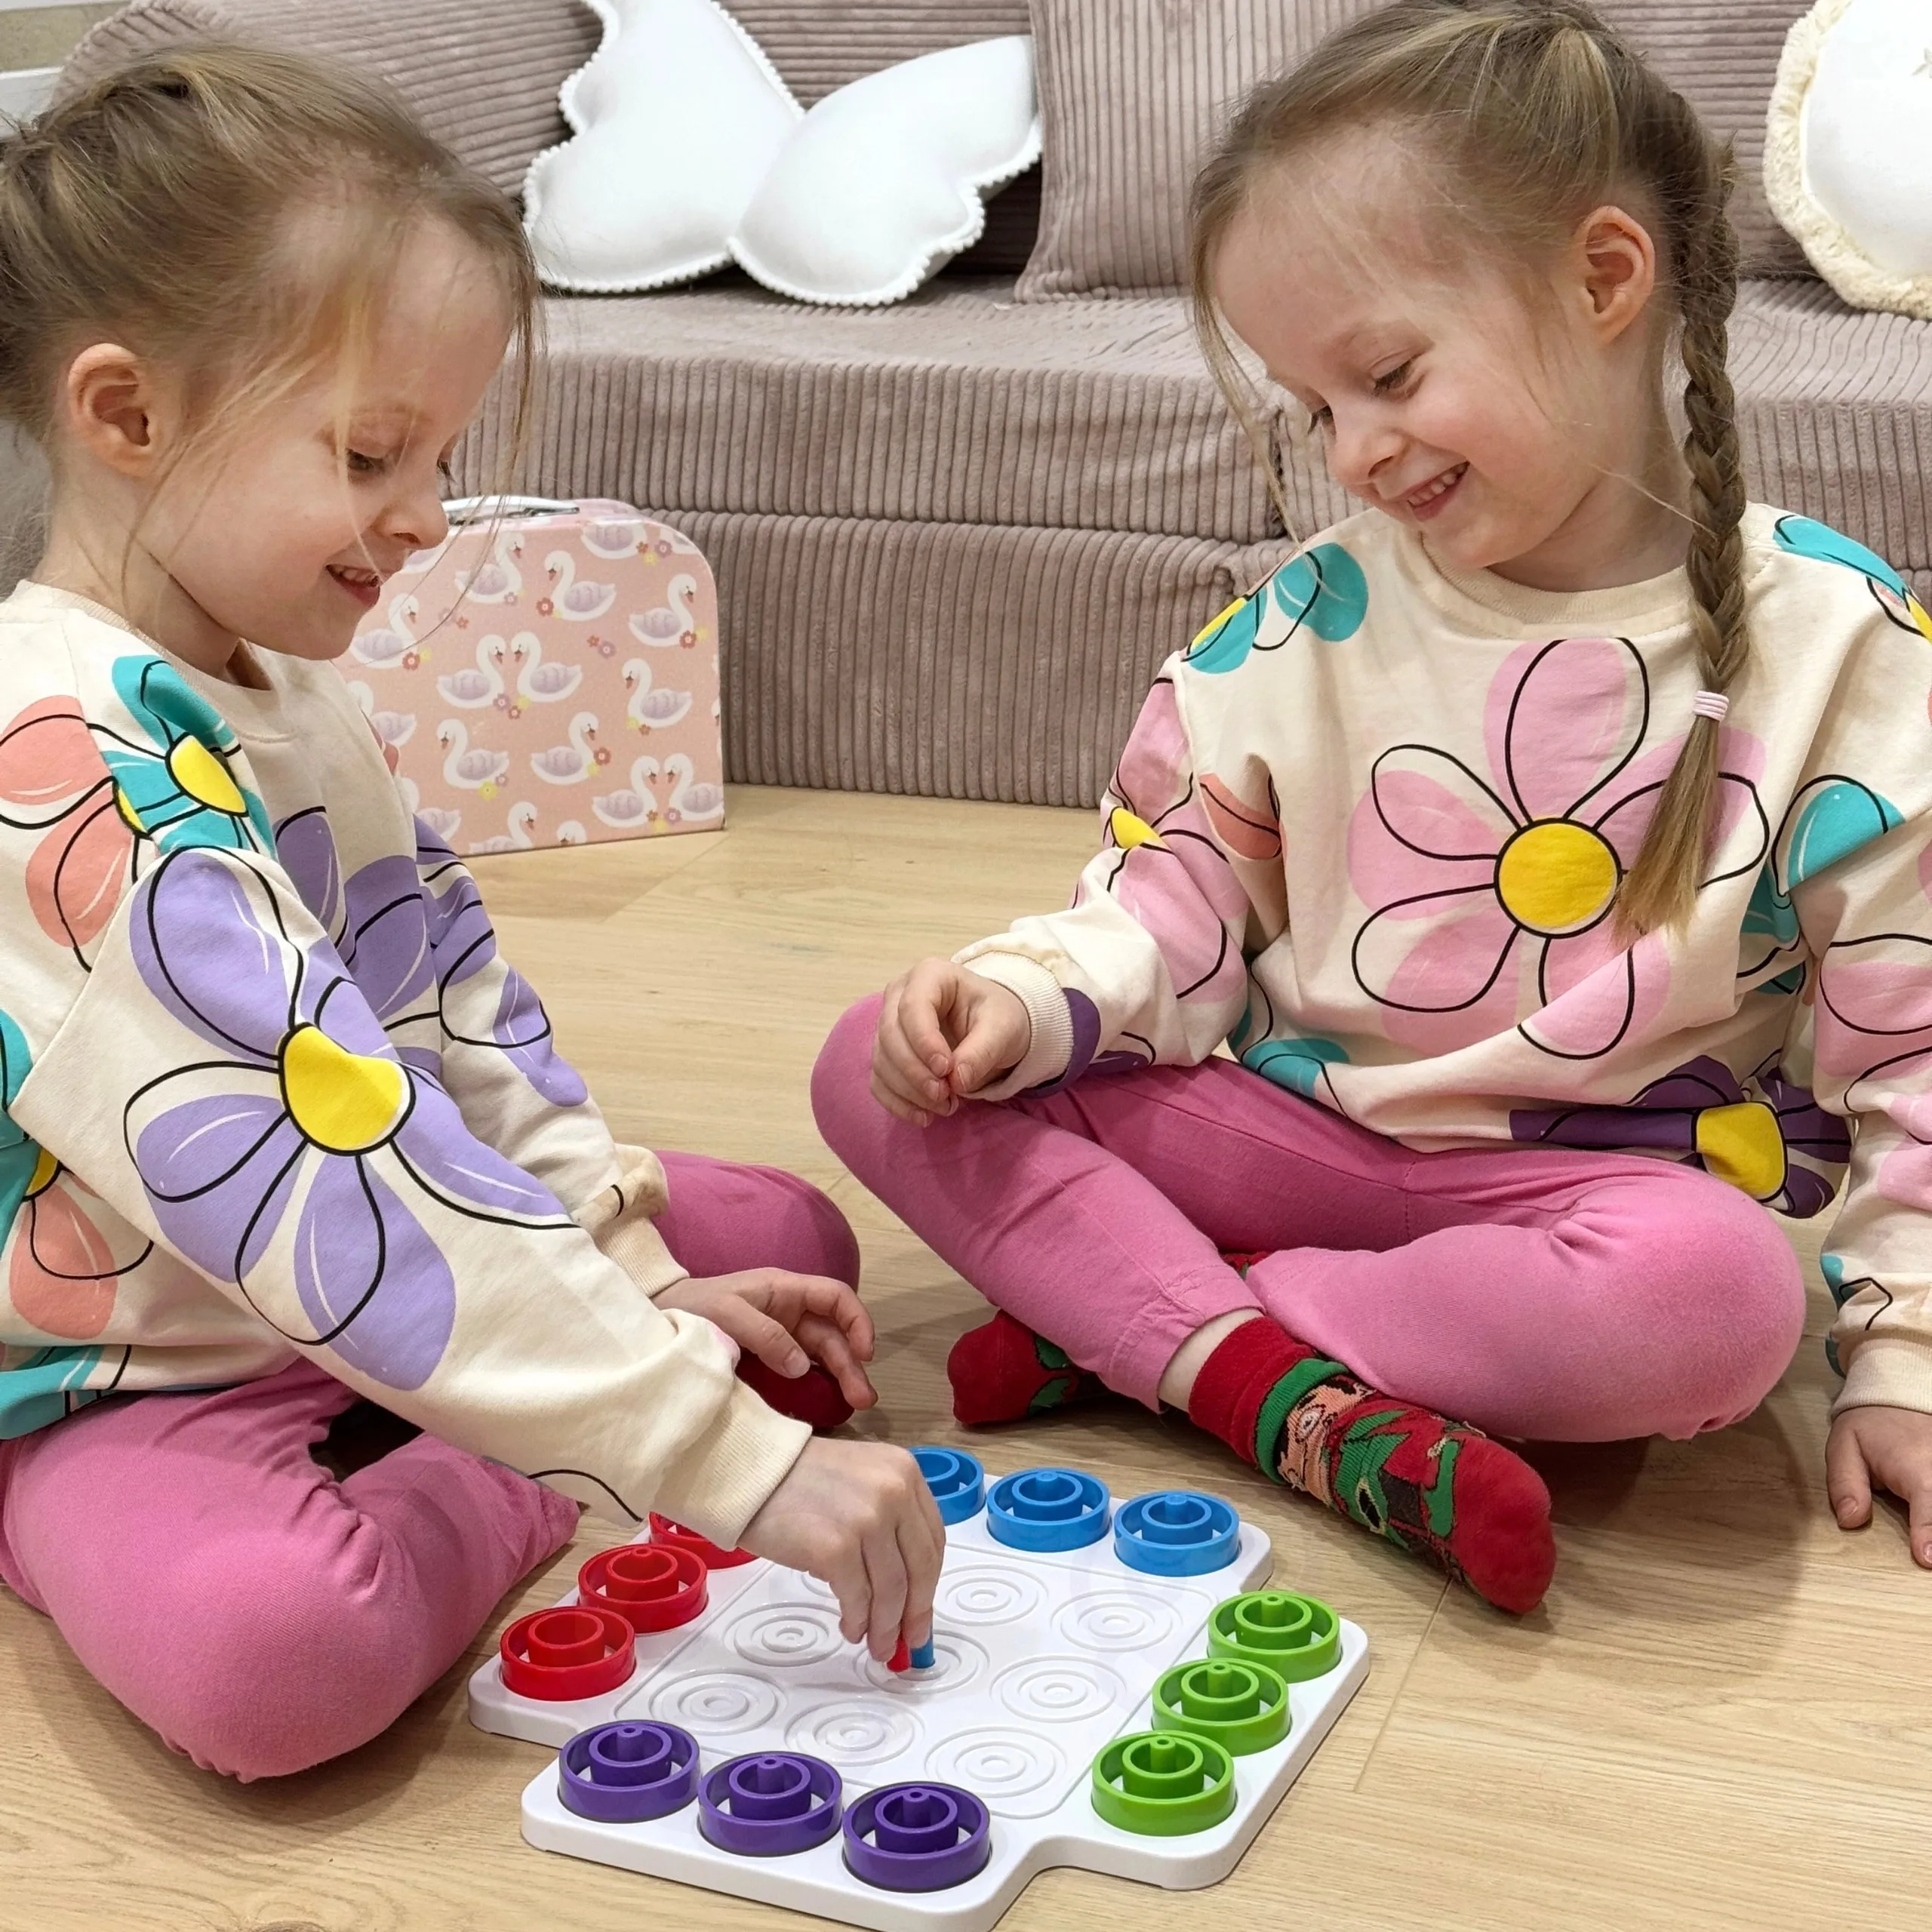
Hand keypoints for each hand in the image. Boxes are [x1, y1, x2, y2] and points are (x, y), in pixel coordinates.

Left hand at [658, 1269, 875, 1410]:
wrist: (657, 1319)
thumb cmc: (691, 1306)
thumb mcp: (725, 1313)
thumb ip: (764, 1334)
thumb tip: (800, 1366)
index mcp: (784, 1289)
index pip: (835, 1297)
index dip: (856, 1321)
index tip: (864, 1352)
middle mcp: (789, 1311)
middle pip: (832, 1333)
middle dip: (851, 1362)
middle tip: (863, 1398)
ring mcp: (780, 1335)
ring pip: (820, 1354)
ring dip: (840, 1376)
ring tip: (856, 1404)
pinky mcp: (769, 1358)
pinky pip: (801, 1368)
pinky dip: (818, 1383)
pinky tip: (828, 1401)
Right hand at [740, 1438, 945, 1659]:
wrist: (751, 1472)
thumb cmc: (799, 1479)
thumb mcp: (861, 1481)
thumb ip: (889, 1522)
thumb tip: (905, 1591)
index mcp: (905, 1472)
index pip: (933, 1540)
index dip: (929, 1585)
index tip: (922, 1614)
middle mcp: (894, 1491)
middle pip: (920, 1568)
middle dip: (915, 1614)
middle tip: (908, 1642)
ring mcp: (867, 1519)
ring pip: (891, 1589)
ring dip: (885, 1626)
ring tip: (877, 1644)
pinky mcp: (836, 1548)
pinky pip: (858, 1598)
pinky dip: (858, 1620)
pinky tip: (851, 1628)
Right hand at [871, 958, 1030, 1125]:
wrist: (994, 1029)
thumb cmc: (998, 1018)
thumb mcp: (1003, 1029)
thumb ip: (982, 1051)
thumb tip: (956, 1081)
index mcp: (930, 975)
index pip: (912, 1007)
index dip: (923, 1041)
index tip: (945, 1070)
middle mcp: (899, 994)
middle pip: (889, 1034)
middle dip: (914, 1071)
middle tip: (945, 1096)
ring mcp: (888, 1024)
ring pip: (881, 1059)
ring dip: (909, 1090)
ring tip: (946, 1106)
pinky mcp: (886, 1053)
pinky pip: (878, 1080)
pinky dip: (897, 1102)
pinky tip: (923, 1117)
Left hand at [1826, 1405, 1931, 1567]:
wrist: (1901, 1396)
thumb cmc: (1871, 1425)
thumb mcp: (1844, 1446)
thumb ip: (1846, 1485)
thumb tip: (1850, 1520)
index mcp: (1915, 1467)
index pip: (1927, 1505)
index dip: (1928, 1533)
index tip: (1927, 1558)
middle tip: (1929, 1560)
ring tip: (1929, 1549)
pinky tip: (1931, 1533)